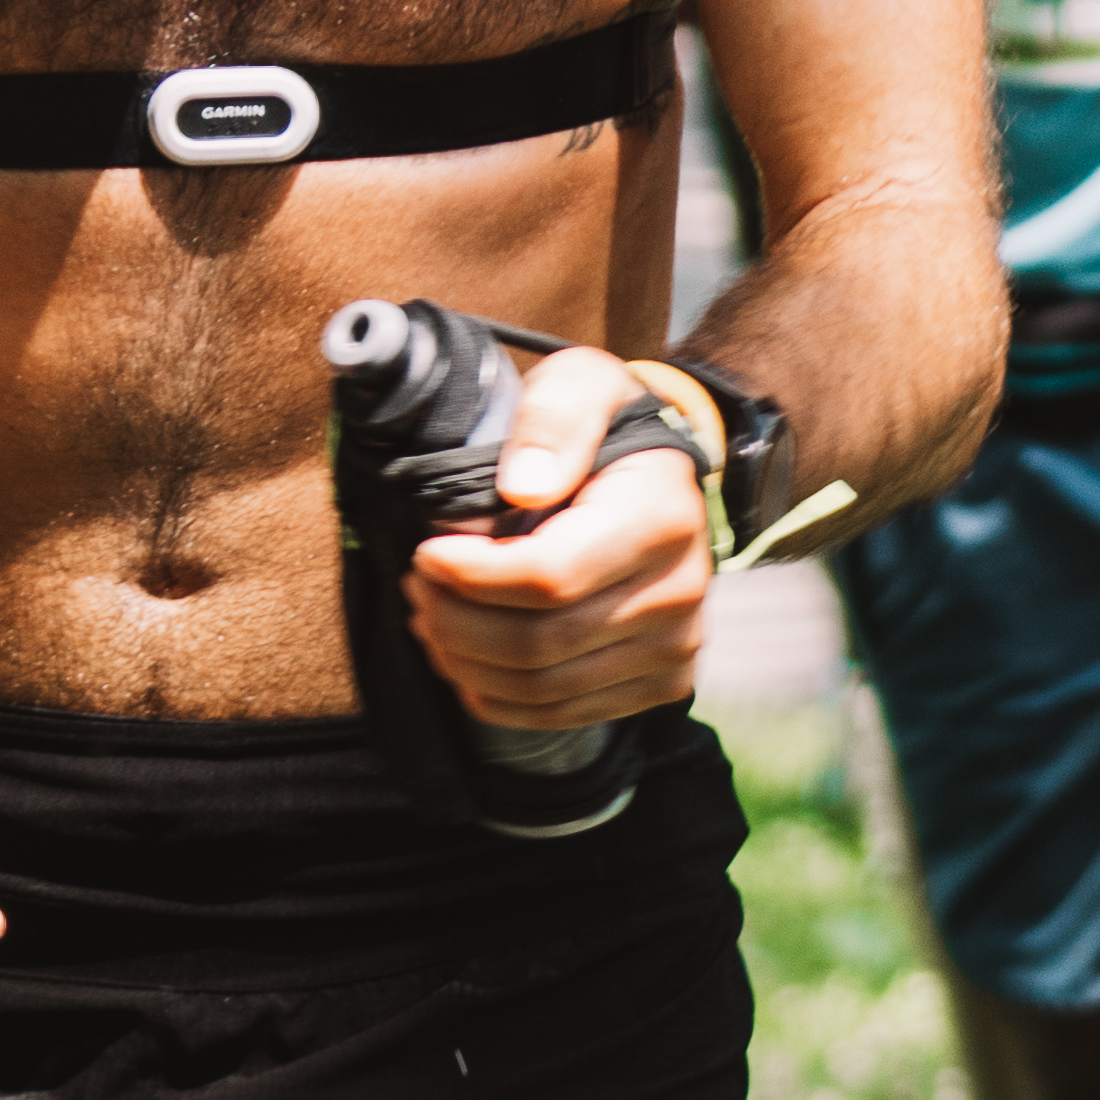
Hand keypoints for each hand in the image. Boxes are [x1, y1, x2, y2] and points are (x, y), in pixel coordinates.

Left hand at [408, 348, 713, 740]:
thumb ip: (552, 420)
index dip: (468, 576)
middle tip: (418, 587)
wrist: (668, 478)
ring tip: (435, 618)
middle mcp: (680, 592)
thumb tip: (521, 486)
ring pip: (542, 688)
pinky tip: (469, 658)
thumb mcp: (582, 385)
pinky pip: (562, 714)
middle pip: (537, 644)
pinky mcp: (663, 681)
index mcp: (660, 520)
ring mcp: (676, 645)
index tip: (424, 553)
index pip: (547, 578)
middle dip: (454, 621)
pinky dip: (498, 697)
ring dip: (466, 662)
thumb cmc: (609, 430)